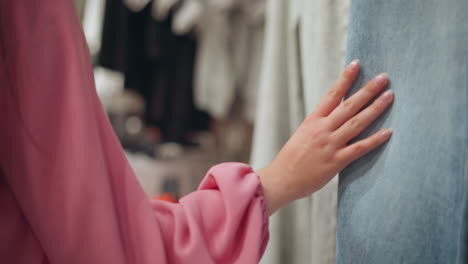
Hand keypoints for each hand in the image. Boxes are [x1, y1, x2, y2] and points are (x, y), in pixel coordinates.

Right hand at [257, 60, 392, 215]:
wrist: (281, 179)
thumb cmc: (290, 159)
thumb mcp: (302, 135)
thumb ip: (319, 126)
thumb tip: (336, 118)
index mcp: (312, 121)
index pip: (332, 95)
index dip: (345, 79)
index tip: (356, 64)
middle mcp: (322, 129)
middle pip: (348, 105)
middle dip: (367, 90)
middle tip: (383, 77)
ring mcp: (329, 144)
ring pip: (356, 123)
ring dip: (375, 108)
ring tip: (389, 96)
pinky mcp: (335, 161)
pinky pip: (359, 148)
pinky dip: (374, 140)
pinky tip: (388, 132)